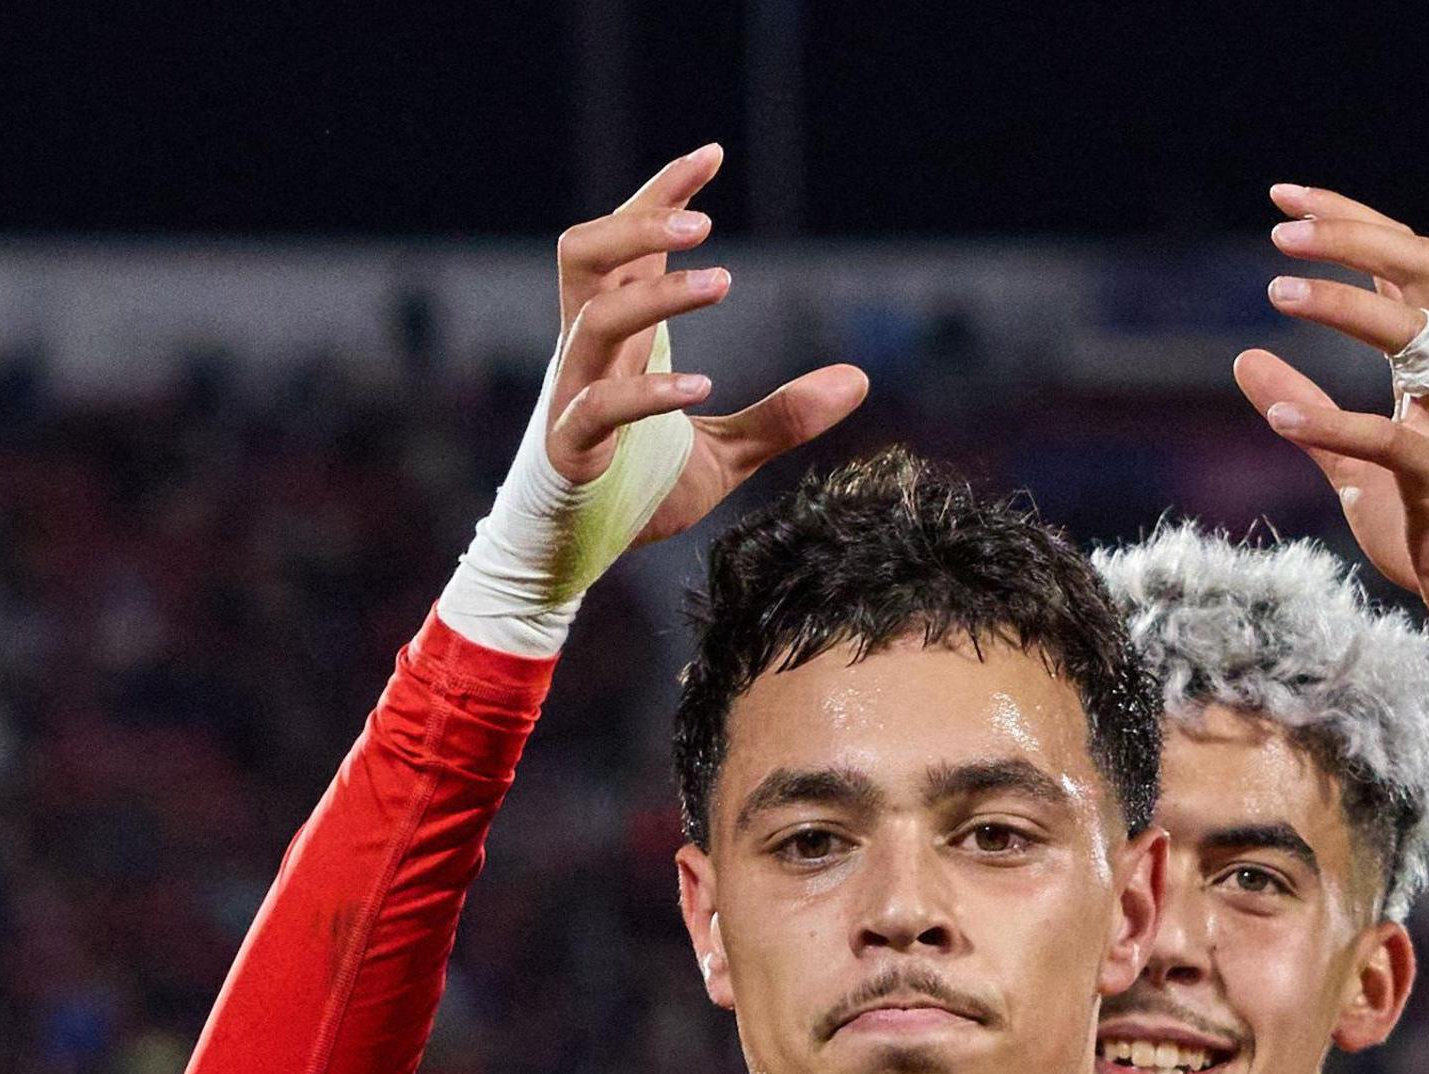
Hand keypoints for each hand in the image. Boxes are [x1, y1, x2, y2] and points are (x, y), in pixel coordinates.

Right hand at [550, 144, 869, 545]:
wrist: (572, 562)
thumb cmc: (636, 492)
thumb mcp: (727, 453)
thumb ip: (782, 416)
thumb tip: (859, 378)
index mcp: (617, 339)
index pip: (626, 243)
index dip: (661, 192)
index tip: (713, 155)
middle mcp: (587, 354)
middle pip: (584, 253)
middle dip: (639, 222)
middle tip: (705, 223)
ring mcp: (572, 397)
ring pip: (594, 316)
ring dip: (657, 293)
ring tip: (722, 281)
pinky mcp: (569, 450)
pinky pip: (599, 406)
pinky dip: (649, 393)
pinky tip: (700, 390)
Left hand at [1237, 184, 1428, 635]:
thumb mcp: (1354, 460)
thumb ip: (1304, 409)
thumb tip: (1244, 359)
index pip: (1404, 260)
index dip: (1349, 219)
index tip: (1284, 199)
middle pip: (1422, 268)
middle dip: (1352, 237)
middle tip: (1281, 234)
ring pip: (1413, 333)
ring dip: (1343, 304)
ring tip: (1276, 292)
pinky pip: (1388, 437)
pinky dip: (1331, 421)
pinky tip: (1279, 416)